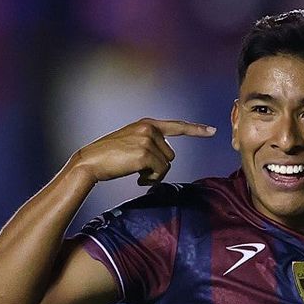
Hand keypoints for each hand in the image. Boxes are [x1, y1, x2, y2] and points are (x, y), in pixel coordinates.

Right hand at [74, 118, 215, 184]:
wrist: (91, 162)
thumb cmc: (110, 156)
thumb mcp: (131, 142)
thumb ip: (150, 143)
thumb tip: (166, 158)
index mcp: (147, 124)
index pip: (177, 126)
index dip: (196, 130)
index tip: (212, 130)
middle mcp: (149, 128)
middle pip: (171, 155)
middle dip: (158, 166)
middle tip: (140, 169)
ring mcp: (147, 140)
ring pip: (166, 165)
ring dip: (154, 174)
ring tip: (136, 172)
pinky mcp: (144, 153)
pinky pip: (160, 172)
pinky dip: (151, 179)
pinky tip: (137, 177)